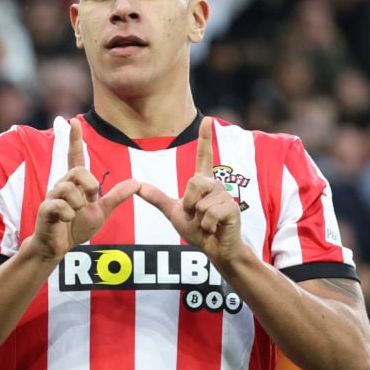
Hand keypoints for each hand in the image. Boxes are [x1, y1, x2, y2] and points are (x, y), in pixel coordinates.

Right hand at [29, 118, 138, 262]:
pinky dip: (69, 214)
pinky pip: (60, 205)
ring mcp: (52, 196)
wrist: (58, 247)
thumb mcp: (101, 212)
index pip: (74, 156)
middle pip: (78, 172)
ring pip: (69, 189)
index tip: (74, 121)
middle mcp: (61, 185)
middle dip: (90, 187)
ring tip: (75, 214)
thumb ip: (116, 197)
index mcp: (75, 183)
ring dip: (78, 204)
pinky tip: (67, 220)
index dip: (75, 139)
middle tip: (90, 201)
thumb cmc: (76, 227)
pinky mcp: (45, 209)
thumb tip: (136, 182)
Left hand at [137, 118, 243, 265]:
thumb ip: (157, 198)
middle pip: (193, 183)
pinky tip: (214, 228)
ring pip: (201, 201)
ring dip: (198, 218)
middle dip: (189, 205)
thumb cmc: (198, 230)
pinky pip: (209, 213)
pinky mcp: (232, 209)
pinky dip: (206, 225)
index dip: (206, 138)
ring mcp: (226, 196)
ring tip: (207, 223)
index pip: (204, 156)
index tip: (209, 120)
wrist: (215, 249)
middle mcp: (216, 185)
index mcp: (203, 183)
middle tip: (197, 216)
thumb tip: (137, 185)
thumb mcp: (174, 213)